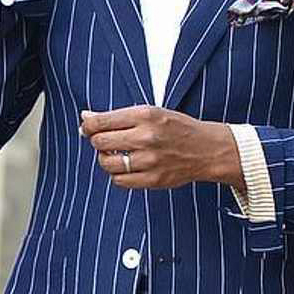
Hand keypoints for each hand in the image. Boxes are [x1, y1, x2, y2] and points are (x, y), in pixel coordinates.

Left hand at [80, 106, 244, 190]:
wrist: (206, 149)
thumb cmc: (177, 128)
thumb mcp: (151, 112)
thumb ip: (119, 116)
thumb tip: (87, 117)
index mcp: (145, 115)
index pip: (101, 121)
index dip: (88, 125)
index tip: (87, 127)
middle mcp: (146, 137)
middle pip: (100, 142)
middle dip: (96, 141)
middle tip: (102, 141)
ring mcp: (150, 160)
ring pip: (107, 164)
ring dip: (105, 159)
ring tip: (115, 155)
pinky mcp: (153, 179)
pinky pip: (120, 181)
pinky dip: (117, 175)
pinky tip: (126, 167)